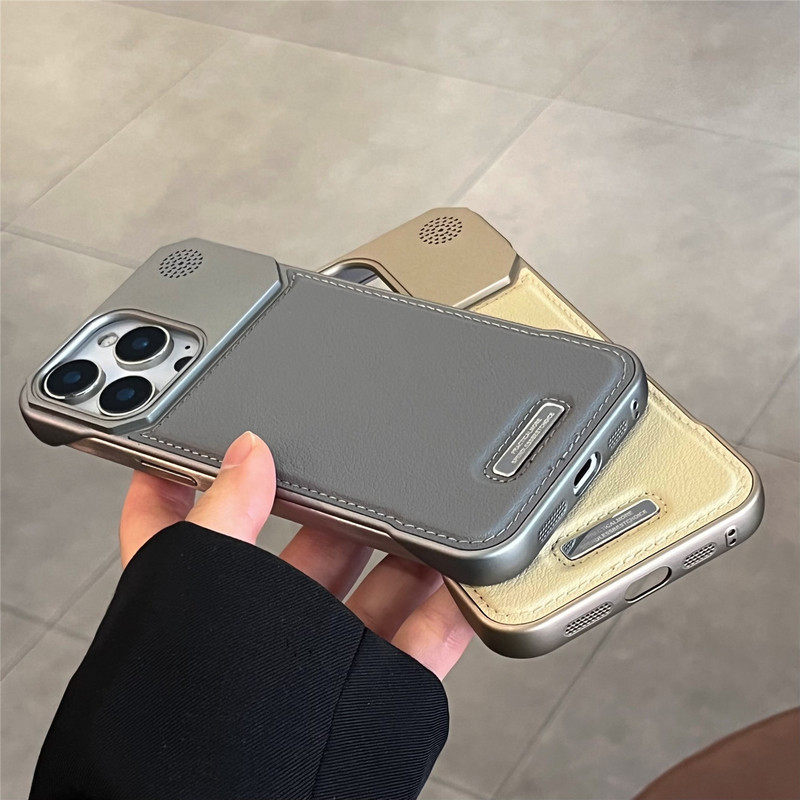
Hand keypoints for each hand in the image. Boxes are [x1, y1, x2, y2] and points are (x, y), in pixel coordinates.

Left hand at [120, 431, 472, 678]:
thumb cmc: (188, 729)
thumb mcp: (193, 592)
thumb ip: (217, 517)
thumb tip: (243, 452)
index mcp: (208, 598)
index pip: (187, 520)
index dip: (202, 473)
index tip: (231, 435)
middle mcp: (266, 626)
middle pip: (311, 543)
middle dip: (345, 507)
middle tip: (375, 464)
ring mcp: (325, 657)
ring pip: (376, 584)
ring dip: (405, 549)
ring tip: (431, 504)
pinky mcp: (376, 687)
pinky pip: (425, 635)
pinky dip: (450, 606)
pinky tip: (464, 574)